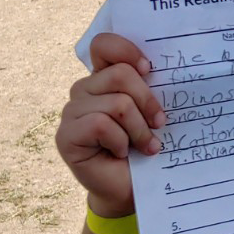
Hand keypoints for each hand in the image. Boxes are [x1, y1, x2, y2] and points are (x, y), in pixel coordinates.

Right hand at [55, 33, 164, 217]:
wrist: (131, 188)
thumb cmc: (145, 146)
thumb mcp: (151, 111)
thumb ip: (149, 86)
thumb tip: (168, 67)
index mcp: (104, 77)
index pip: (104, 44)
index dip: (127, 50)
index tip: (149, 69)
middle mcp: (84, 90)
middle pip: (120, 75)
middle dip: (148, 101)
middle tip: (160, 123)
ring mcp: (71, 112)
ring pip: (117, 103)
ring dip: (139, 128)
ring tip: (145, 145)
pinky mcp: (65, 135)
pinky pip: (102, 124)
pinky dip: (120, 141)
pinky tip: (120, 154)